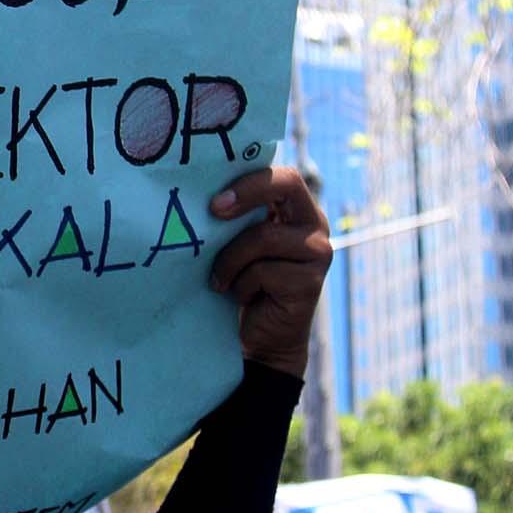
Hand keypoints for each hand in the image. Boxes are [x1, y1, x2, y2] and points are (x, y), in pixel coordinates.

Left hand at [208, 166, 332, 380]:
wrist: (261, 337)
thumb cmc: (240, 281)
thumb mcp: (236, 242)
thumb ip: (235, 217)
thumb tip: (195, 190)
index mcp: (296, 208)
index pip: (283, 175)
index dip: (249, 181)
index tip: (214, 201)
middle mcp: (314, 224)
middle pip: (287, 185)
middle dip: (246, 194)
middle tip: (214, 212)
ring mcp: (317, 252)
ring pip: (263, 236)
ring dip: (231, 260)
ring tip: (221, 279)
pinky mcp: (310, 282)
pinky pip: (263, 271)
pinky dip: (242, 285)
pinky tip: (243, 297)